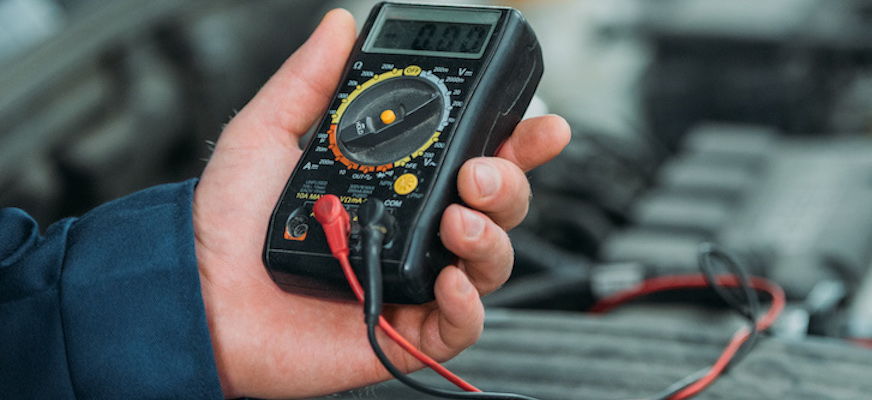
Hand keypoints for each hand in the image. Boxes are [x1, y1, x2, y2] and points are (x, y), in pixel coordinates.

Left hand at [191, 9, 568, 397]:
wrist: (196, 293)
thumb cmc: (227, 224)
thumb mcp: (268, 135)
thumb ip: (310, 81)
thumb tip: (339, 25)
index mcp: (404, 183)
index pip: (480, 156)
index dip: (520, 142)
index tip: (542, 124)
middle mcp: (420, 230)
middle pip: (501, 206)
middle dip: (510, 184)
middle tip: (479, 173)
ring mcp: (419, 280)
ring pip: (494, 261)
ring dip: (492, 237)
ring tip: (458, 222)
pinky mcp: (408, 330)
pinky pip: (465, 323)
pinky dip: (471, 304)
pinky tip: (452, 281)